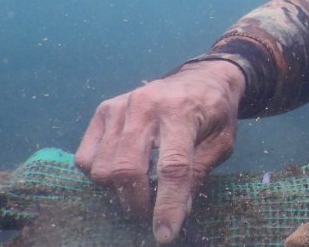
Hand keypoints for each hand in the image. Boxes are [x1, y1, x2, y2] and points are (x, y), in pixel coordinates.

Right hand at [75, 60, 244, 243]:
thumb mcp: (221, 143)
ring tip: (141, 188)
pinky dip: (100, 173)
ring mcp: (121, 106)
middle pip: (127, 170)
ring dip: (120, 191)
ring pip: (103, 168)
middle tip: (152, 213)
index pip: (172, 167)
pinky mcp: (105, 110)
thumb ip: (199, 173)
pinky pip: (86, 157)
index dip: (168, 206)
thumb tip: (178, 211)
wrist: (202, 77)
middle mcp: (146, 105)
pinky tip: (123, 168)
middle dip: (138, 204)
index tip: (165, 234)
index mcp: (182, 111)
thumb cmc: (215, 112)